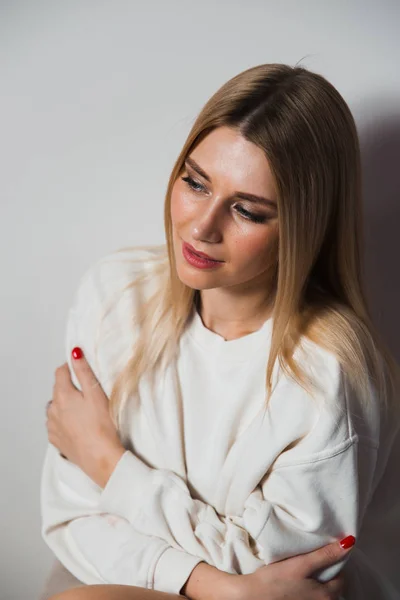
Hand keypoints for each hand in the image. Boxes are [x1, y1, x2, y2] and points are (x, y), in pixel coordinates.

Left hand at [46, 347, 125, 486]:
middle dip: (70, 387)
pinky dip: (65, 421)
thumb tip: (75, 353)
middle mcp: (53, 410)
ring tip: (84, 411)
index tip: (81, 369)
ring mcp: (53, 426)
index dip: (71, 367)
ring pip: (56, 408)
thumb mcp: (96, 393)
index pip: (60, 372)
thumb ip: (84, 372)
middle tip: (88, 392)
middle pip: (58, 390)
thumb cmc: (102, 425)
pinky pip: (57, 425)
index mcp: (62, 395)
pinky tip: (79, 426)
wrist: (100, 457)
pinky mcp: (56, 440)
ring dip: (66, 405)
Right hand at [228, 538, 352, 599]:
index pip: (341, 579)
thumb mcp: (302, 564)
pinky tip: (296, 581)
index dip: (335, 564)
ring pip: (320, 593)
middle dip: (327, 574)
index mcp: (326, 596)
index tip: (326, 553)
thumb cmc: (276, 580)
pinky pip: (309, 597)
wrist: (252, 596)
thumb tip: (349, 542)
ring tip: (305, 569)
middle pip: (332, 588)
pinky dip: (307, 589)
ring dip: (316, 582)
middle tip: (315, 559)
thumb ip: (326, 555)